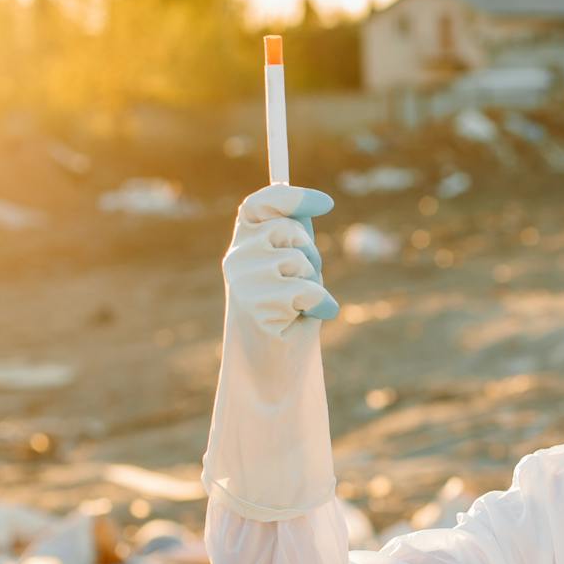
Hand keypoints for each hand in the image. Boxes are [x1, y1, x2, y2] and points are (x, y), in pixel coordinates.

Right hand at [224, 184, 338, 336]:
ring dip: (313, 283)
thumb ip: (296, 240)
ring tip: (299, 306)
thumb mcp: (295, 270)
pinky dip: (319, 305)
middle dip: (311, 255)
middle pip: (289, 230)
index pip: (259, 204)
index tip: (326, 203)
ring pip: (298, 260)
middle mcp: (236, 258)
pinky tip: (307, 319)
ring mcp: (242, 280)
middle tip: (305, 284)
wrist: (274, 366)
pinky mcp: (254, 304)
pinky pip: (305, 290)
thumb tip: (307, 207)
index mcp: (244, 245)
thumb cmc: (290, 316)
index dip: (292, 197)